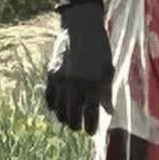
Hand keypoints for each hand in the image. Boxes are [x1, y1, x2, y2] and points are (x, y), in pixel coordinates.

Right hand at [44, 4, 114, 133]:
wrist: (81, 27)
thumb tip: (110, 111)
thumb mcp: (108, 68)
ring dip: (64, 118)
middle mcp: (77, 83)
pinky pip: (49, 97)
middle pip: (73, 115)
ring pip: (59, 109)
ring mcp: (61, 79)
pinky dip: (53, 106)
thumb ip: (107, 91)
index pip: (91, 113)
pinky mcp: (51, 73)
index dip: (90, 126)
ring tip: (69, 121)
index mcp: (94, 82)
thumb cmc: (99, 48)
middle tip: (79, 128)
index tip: (91, 132)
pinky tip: (57, 110)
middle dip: (76, 125)